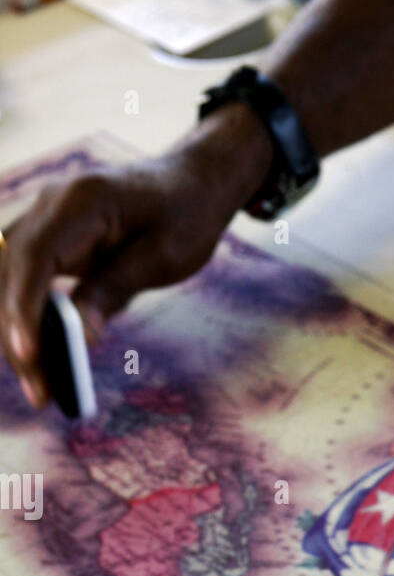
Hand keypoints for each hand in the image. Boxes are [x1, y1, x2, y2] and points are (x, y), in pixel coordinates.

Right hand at [0, 103, 271, 408]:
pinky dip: (27, 318)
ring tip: (40, 386)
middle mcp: (51, 205)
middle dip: (17, 333)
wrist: (192, 183)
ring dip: (16, 331)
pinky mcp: (51, 241)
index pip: (35, 255)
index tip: (28, 353)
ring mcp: (46, 221)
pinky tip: (41, 357)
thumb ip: (114, 289)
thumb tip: (78, 335)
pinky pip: (24, 280)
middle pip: (11, 271)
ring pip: (9, 278)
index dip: (24, 306)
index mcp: (81, 201)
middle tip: (40, 392)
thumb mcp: (162, 256)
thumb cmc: (184, 215)